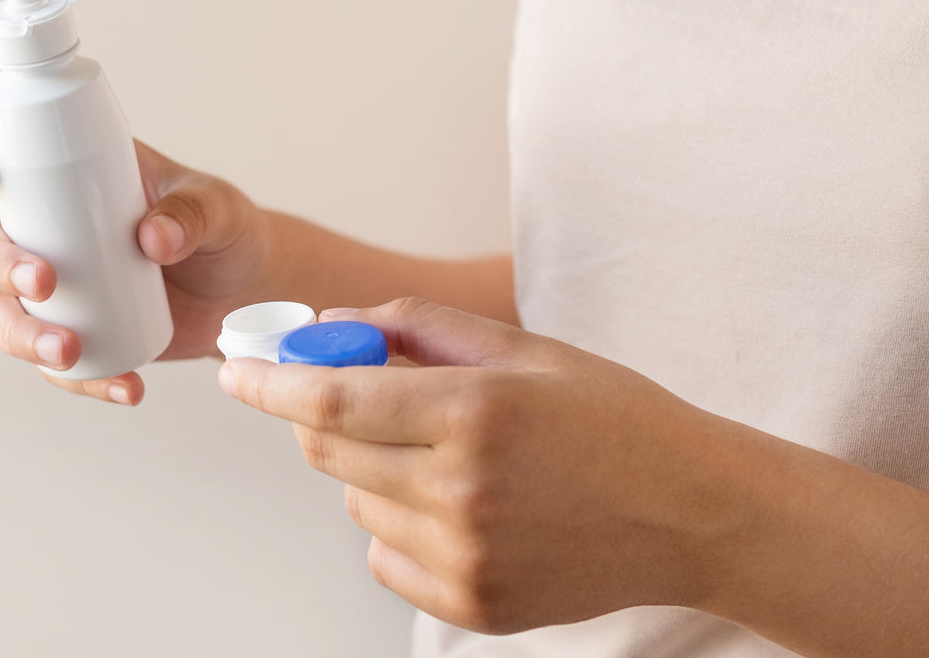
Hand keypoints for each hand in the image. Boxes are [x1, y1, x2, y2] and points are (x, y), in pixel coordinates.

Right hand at [0, 111, 273, 404]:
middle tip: (43, 281)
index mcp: (70, 171)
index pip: (1, 146)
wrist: (245, 290)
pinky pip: (47, 362)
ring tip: (69, 352)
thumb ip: (193, 213)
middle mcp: (43, 224)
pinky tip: (124, 386)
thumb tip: (153, 238)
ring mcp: (49, 283)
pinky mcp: (68, 332)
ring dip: (15, 333)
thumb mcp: (218, 209)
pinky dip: (76, 380)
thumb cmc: (224, 230)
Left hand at [217, 298, 732, 633]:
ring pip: (355, 503)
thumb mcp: (524, 348)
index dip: (271, 384)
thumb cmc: (613, 418)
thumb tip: (334, 323)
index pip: (332, 398)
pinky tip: (459, 506)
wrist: (692, 513)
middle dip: (326, 415)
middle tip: (366, 396)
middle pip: (328, 451)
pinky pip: (384, 556)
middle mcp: (461, 491)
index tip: (237, 373)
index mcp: (475, 412)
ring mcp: (465, 559)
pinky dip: (396, 524)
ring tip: (446, 456)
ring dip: (371, 470)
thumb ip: (418, 326)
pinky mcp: (472, 606)